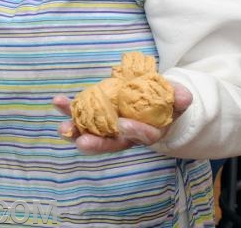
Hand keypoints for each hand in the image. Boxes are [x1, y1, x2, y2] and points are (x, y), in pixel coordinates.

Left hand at [53, 81, 191, 154]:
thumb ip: (179, 98)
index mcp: (148, 132)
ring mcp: (109, 127)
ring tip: (62, 127)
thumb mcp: (176, 99)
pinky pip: (82, 115)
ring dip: (76, 130)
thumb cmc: (164, 102)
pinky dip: (70, 110)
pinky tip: (58, 102)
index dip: (134, 131)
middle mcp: (126, 135)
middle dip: (96, 143)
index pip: (142, 136)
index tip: (124, 124)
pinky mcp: (97, 116)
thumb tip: (183, 96)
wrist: (151, 101)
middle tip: (82, 141)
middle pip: (111, 144)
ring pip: (92, 133)